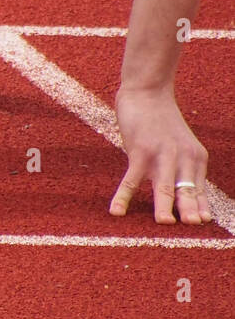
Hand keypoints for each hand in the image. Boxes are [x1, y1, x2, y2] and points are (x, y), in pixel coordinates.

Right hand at [110, 88, 211, 223]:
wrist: (146, 92)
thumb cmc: (159, 120)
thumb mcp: (178, 143)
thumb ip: (180, 164)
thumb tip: (177, 189)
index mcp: (195, 157)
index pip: (198, 187)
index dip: (201, 205)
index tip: (203, 222)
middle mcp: (182, 157)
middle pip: (186, 188)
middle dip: (189, 209)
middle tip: (192, 227)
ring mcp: (161, 154)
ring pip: (164, 185)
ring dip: (164, 205)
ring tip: (164, 223)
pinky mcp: (139, 151)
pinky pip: (131, 179)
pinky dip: (123, 196)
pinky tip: (116, 211)